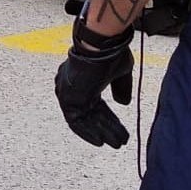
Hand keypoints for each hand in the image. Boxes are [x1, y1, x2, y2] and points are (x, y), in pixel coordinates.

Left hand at [55, 17, 134, 147]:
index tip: (120, 130)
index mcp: (82, 78)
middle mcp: (72, 87)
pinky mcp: (67, 100)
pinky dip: (89, 133)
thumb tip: (123, 103)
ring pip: (86, 120)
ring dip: (102, 133)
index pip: (96, 105)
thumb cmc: (110, 53)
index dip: (109, 119)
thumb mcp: (120, 72)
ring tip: (118, 143)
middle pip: (91, 115)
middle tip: (120, 142)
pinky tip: (102, 141)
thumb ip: (121, 89)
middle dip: (107, 129)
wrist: (101, 46)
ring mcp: (69, 94)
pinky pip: (77, 123)